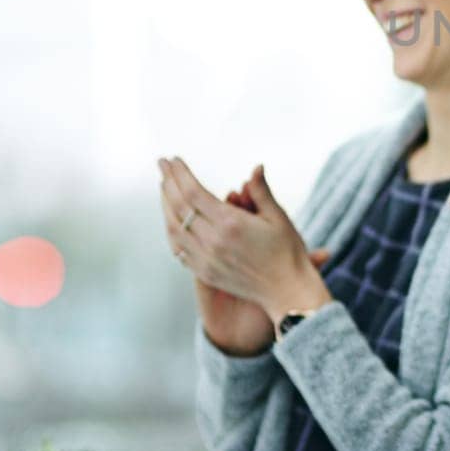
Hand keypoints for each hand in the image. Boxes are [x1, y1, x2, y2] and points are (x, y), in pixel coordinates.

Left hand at [160, 159, 331, 325]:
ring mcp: (206, 259)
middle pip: (179, 207)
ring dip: (165, 205)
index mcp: (231, 224)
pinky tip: (171, 218)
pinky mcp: (205, 272)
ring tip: (164, 187)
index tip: (173, 160)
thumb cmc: (288, 251)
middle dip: (168, 182)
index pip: (194, 192)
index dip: (180, 174)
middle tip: (161, 164)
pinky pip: (178, 248)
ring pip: (173, 228)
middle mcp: (213, 241)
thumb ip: (261, 191)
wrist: (287, 290)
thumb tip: (256, 167)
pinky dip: (171, 229)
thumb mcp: (278, 217)